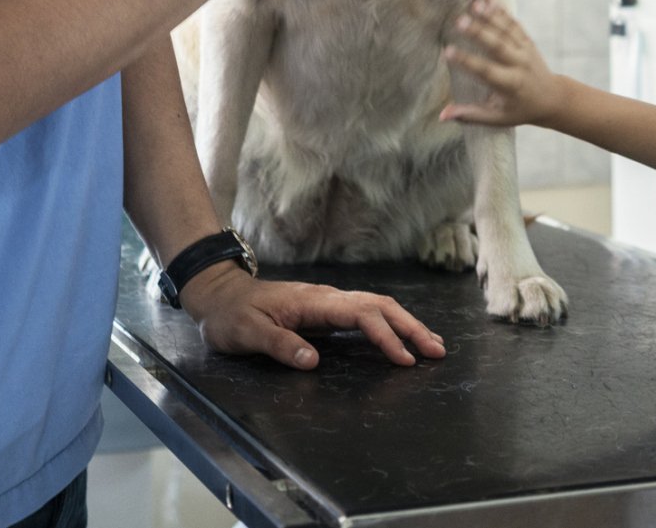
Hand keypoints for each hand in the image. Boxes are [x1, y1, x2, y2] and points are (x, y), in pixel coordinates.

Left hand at [181, 263, 447, 369]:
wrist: (219, 294)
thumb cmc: (230, 316)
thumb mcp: (247, 333)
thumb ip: (280, 345)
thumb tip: (313, 361)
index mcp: (313, 302)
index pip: (361, 314)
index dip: (385, 336)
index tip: (404, 359)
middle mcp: (327, 298)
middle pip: (379, 305)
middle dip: (410, 327)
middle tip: (437, 350)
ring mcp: (328, 302)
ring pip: (376, 306)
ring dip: (405, 323)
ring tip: (431, 344)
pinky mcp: (326, 310)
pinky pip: (366, 313)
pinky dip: (389, 323)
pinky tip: (400, 337)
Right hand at [439, 0, 566, 127]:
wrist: (552, 98)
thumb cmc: (519, 110)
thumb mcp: (497, 118)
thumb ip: (470, 115)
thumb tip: (442, 115)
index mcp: (510, 85)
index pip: (486, 71)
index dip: (466, 62)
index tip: (447, 52)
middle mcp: (519, 65)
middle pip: (498, 46)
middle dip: (479, 33)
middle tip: (459, 21)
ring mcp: (525, 51)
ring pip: (507, 32)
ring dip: (490, 17)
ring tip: (474, 4)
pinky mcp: (528, 42)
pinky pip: (515, 25)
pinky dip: (503, 13)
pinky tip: (489, 1)